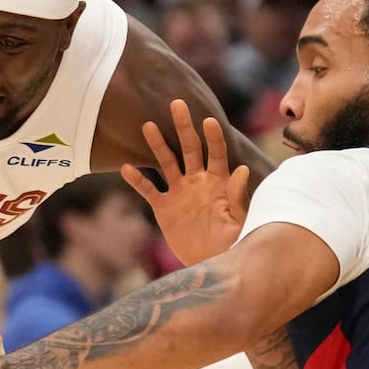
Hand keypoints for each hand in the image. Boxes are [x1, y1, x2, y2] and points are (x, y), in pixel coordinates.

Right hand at [123, 98, 251, 266]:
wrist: (212, 264)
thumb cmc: (232, 243)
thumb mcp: (238, 222)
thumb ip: (237, 198)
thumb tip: (242, 170)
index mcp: (219, 182)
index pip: (217, 154)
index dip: (214, 138)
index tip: (208, 121)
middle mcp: (198, 181)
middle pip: (190, 148)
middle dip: (183, 127)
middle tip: (177, 104)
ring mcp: (179, 192)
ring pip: (166, 163)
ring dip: (158, 145)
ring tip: (148, 126)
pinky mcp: (164, 207)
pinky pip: (148, 191)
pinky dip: (137, 181)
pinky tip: (126, 168)